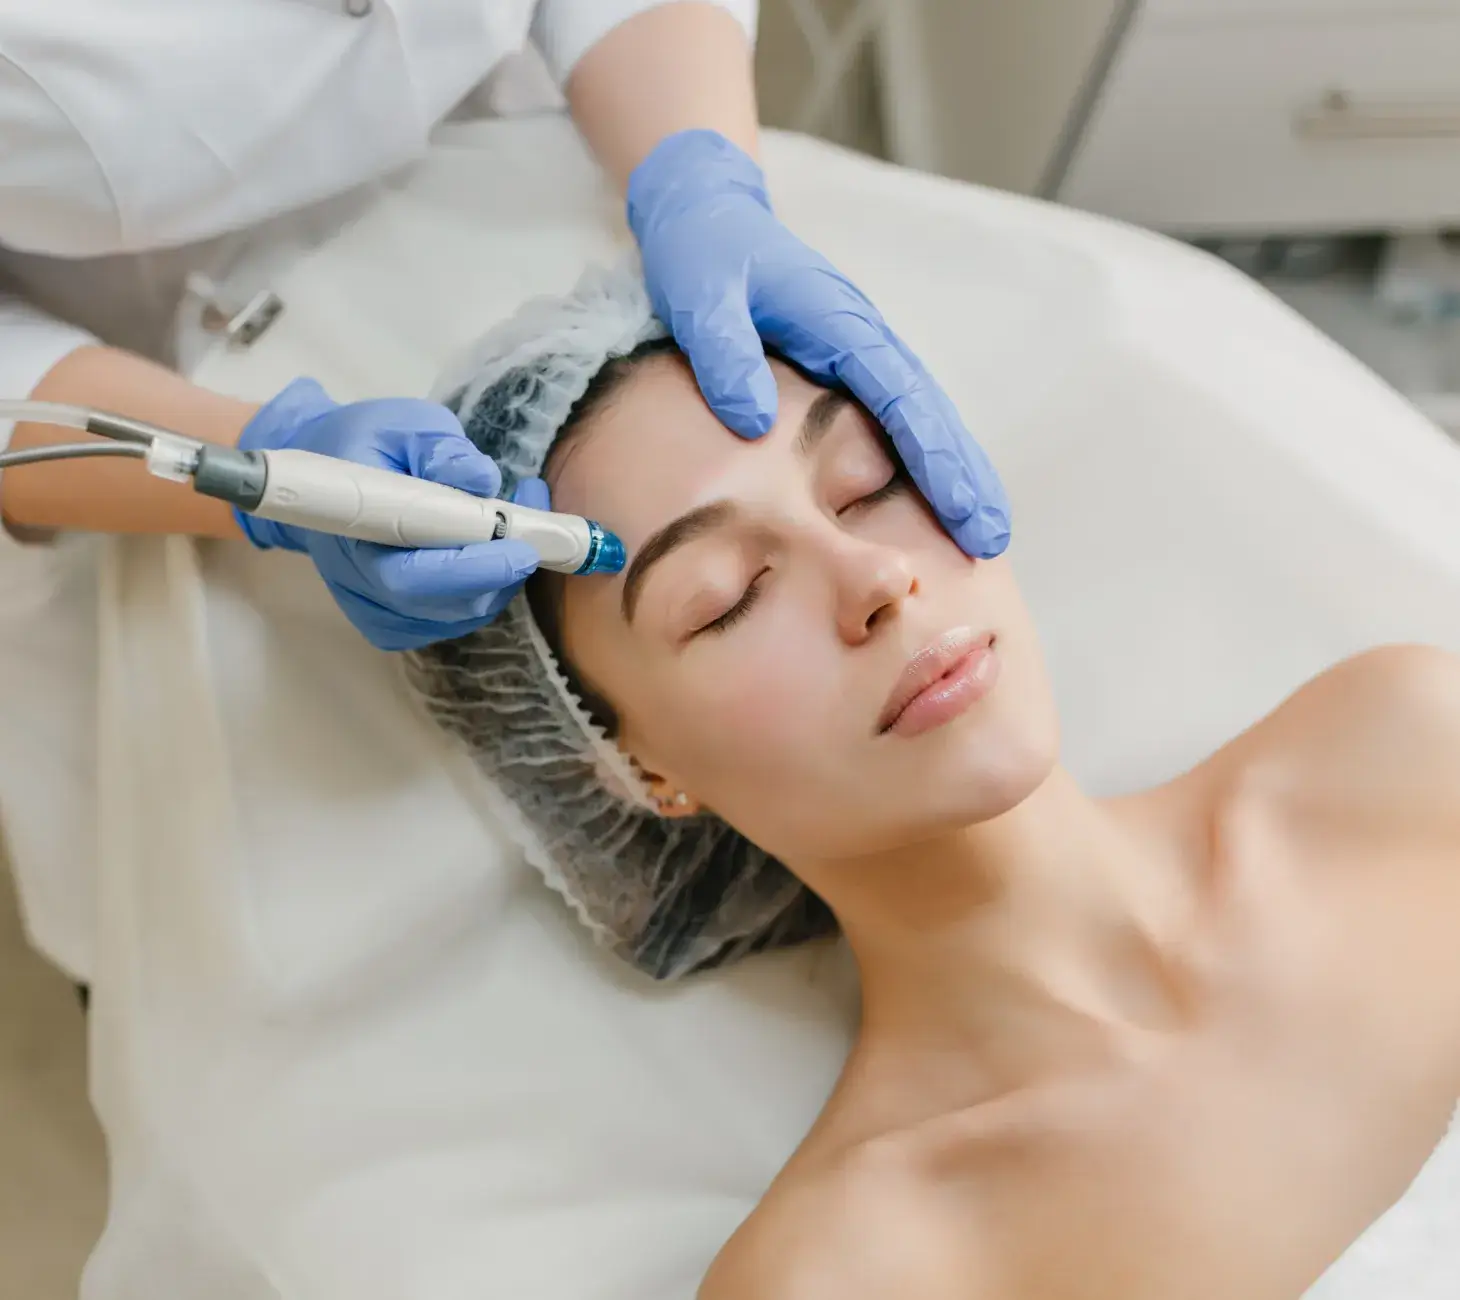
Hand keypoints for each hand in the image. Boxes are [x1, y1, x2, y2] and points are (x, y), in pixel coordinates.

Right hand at [236, 378, 539, 650]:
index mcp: (353, 532)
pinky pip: (449, 622)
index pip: (412, 576)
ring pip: (454, 617)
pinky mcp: (392, 621)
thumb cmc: (368, 445)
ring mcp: (374, 609)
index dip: (471, 569)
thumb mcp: (404, 425)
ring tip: (517, 527)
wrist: (327, 478)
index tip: (520, 548)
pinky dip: (483, 593)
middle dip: (499, 574)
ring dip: (499, 580)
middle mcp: (359, 583)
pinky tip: (491, 555)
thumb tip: (481, 478)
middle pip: (442, 605)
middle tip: (534, 534)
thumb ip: (441, 448)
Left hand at [627, 130, 1010, 559]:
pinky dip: (922, 456)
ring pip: (921, 416)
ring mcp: (859, 352)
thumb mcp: (700, 294)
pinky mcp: (846, 364)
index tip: (961, 509)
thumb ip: (725, 353)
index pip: (902, 399)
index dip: (935, 457)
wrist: (705, 212)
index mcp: (841, 323)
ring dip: (954, 472)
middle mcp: (863, 339)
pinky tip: (934, 499)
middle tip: (992, 538)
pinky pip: (894, 416)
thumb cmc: (703, 252)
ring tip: (980, 534)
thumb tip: (754, 423)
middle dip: (964, 475)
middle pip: (930, 413)